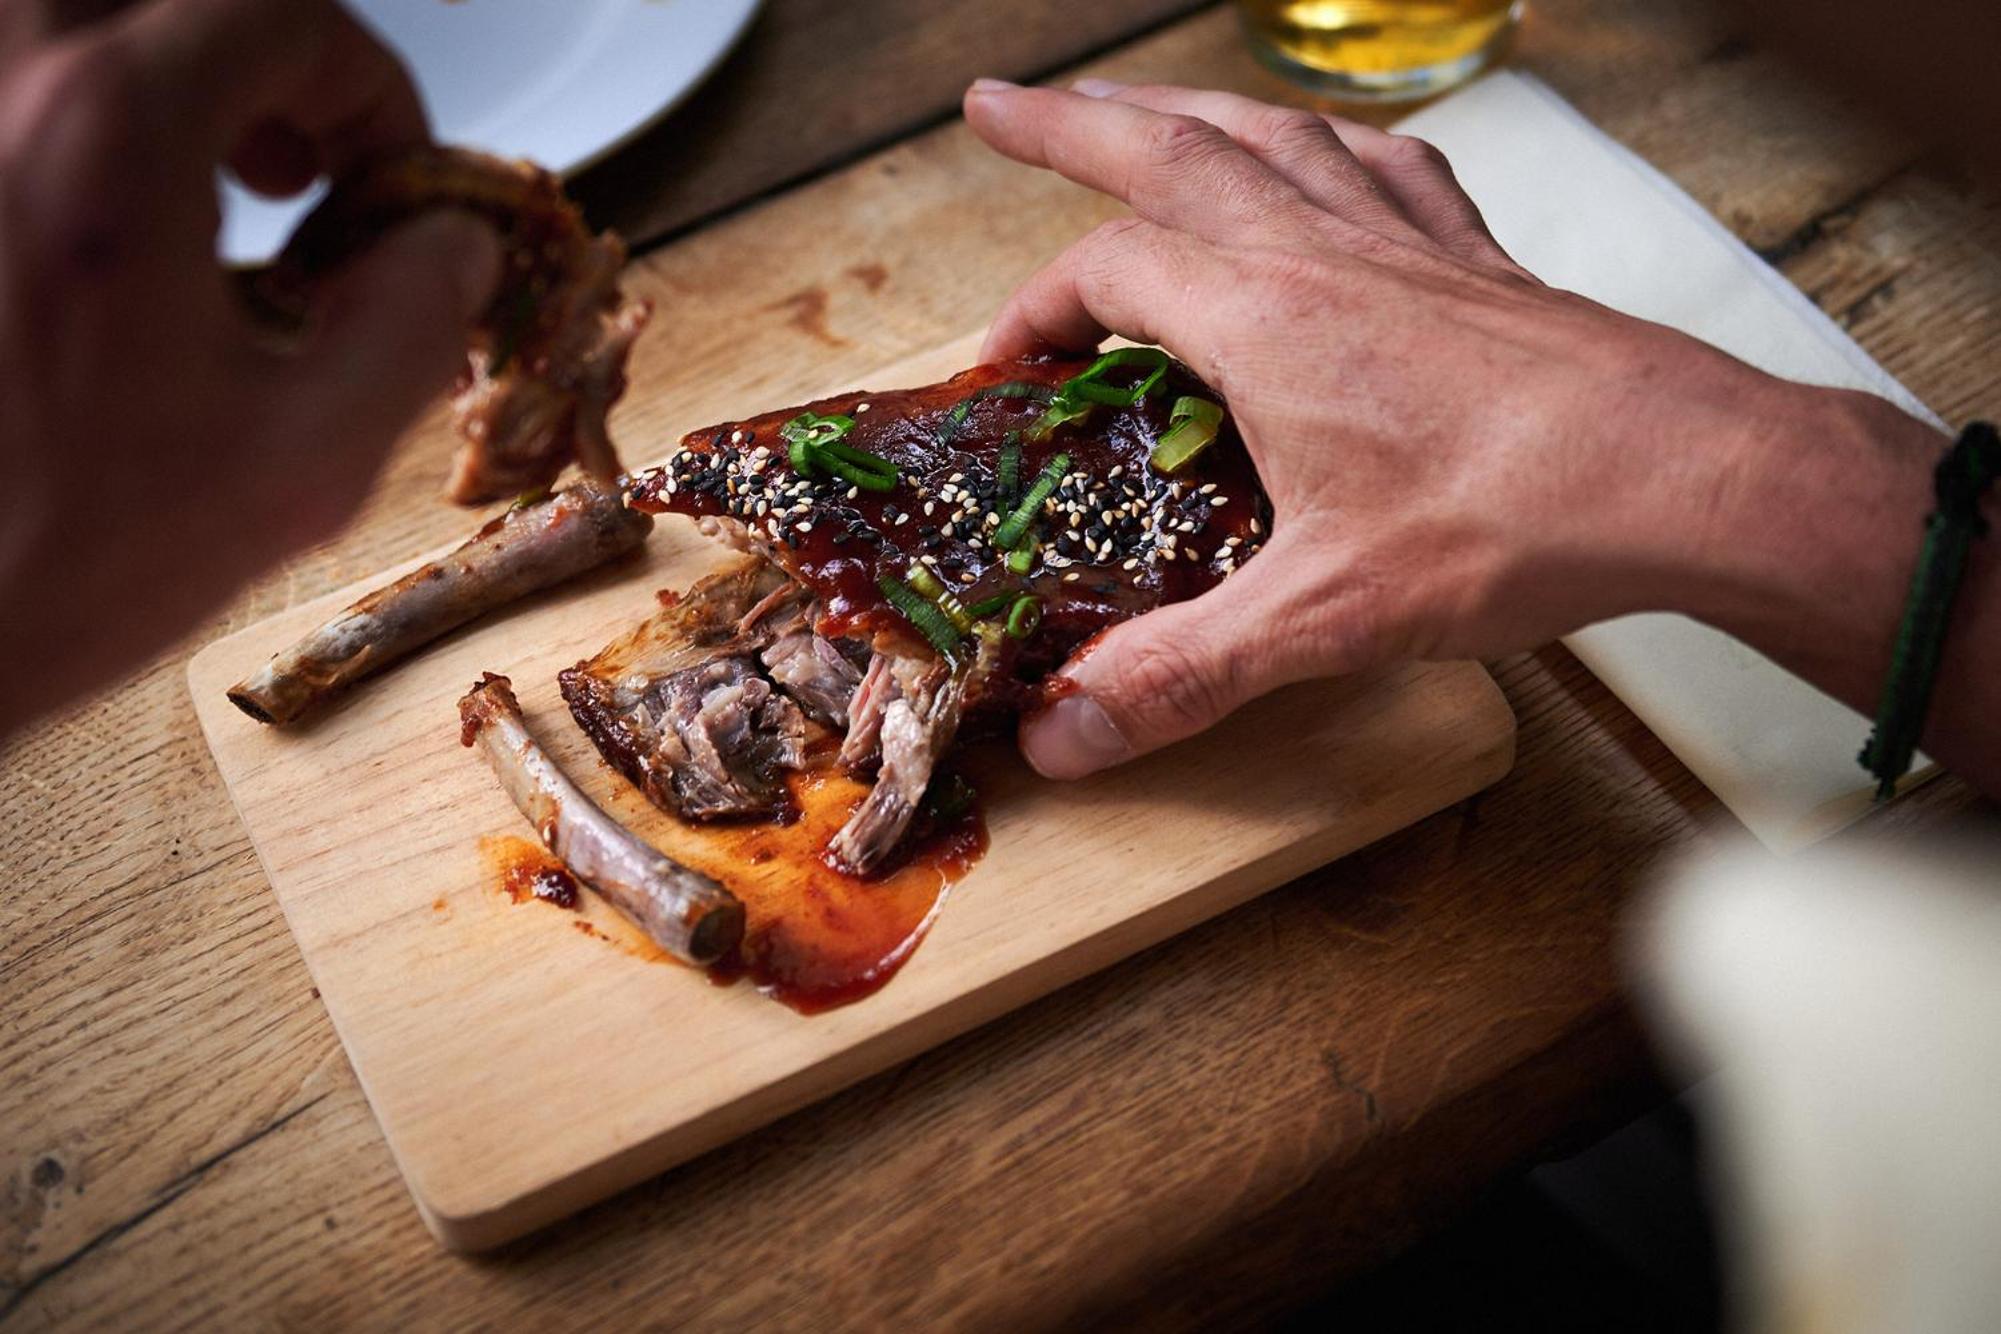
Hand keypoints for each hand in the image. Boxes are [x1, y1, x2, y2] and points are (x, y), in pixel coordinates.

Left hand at [0, 0, 499, 734]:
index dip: (369, 85)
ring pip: (68, 27)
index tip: (390, 176)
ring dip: (163, 71)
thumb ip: (408, 330)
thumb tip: (453, 249)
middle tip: (300, 160)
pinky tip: (120, 228)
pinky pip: (16, 100)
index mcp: (108, 140)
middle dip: (262, 55)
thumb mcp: (299, 464)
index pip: (278, 15)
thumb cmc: (55, 558)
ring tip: (211, 178)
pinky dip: (86, 126)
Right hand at [963, 79, 1953, 780]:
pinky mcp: (1474, 258)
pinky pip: (1383, 165)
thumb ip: (1182, 673)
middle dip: (1071, 125)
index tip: (1010, 363)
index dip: (1039, 308)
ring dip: (1186, 112)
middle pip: (1170, 150)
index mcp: (1267, 320)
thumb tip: (1064, 738)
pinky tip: (1325, 159)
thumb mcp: (1322, 616)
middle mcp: (1326, 253)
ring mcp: (1406, 242)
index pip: (1111, 273)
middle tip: (998, 102)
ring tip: (1136, 108)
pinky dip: (1328, 147)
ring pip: (1271, 136)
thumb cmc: (1516, 524)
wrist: (1688, 476)